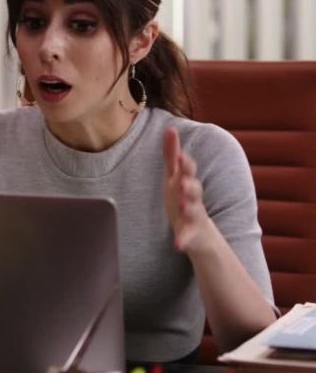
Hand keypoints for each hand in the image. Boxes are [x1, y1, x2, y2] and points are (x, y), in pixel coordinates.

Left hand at [163, 127, 215, 254]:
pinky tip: (177, 244)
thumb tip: (170, 127)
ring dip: (188, 207)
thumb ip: (172, 154)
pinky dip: (183, 240)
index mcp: (187, 183)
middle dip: (189, 183)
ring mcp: (194, 217)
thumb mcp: (176, 176)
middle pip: (194, 189)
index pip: (187, 171)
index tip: (180, 155)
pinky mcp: (191, 235)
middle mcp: (193, 198)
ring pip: (193, 211)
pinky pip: (187, 238)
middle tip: (183, 180)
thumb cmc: (184, 198)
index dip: (184, 163)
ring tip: (182, 205)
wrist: (202, 235)